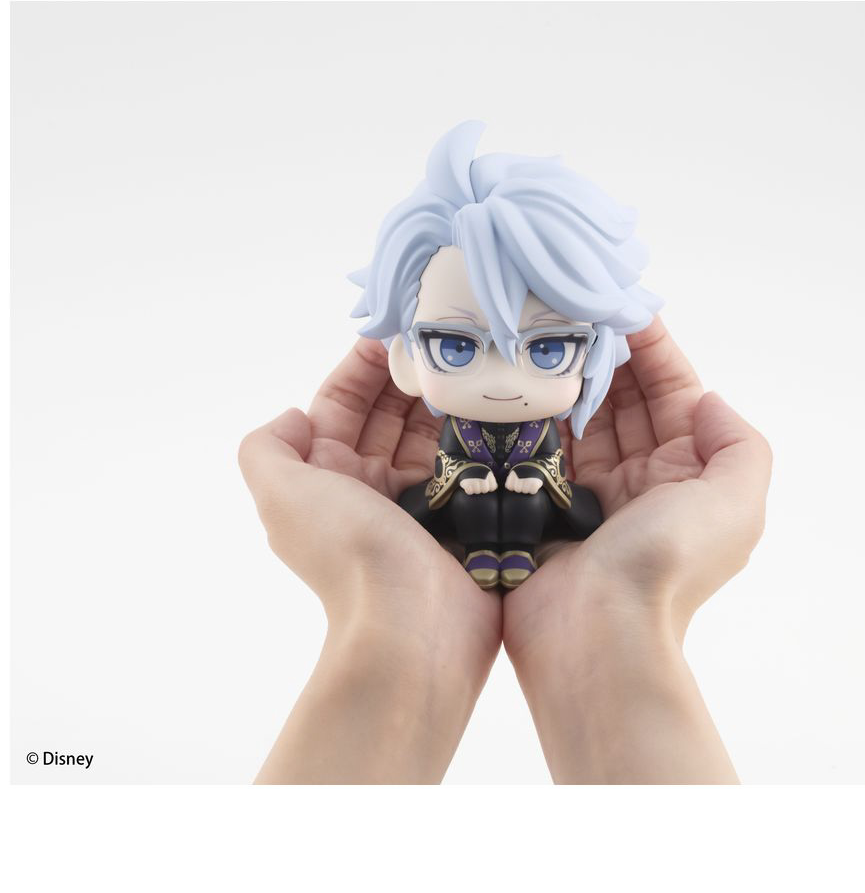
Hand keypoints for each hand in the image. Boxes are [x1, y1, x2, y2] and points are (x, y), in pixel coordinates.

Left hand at [238, 339, 501, 782]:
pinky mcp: (463, 512)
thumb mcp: (283, 495)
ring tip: (477, 361)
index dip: (362, 367)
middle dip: (411, 373)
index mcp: (327, 477)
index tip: (396, 332)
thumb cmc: (348, 555)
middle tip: (447, 339)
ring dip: (449, 396)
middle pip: (390, 413)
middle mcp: (370, 486)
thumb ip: (267, 449)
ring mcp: (420, 500)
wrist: (414, 629)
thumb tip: (293, 416)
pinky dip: (480, 430)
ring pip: (432, 431)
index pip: (340, 404)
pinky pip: (469, 459)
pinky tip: (500, 400)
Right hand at [502, 317, 770, 782]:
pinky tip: (513, 376)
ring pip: (579, 417)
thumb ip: (738, 444)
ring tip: (538, 331)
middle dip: (602, 353)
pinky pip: (540, 444)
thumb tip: (707, 399)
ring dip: (565, 375)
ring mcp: (590, 490)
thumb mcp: (736, 502)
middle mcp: (642, 477)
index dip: (653, 349)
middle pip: (623, 398)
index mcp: (689, 473)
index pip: (673, 392)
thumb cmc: (668, 566)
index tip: (621, 305)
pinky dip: (531, 411)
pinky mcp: (543, 501)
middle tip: (569, 308)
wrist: (595, 637)